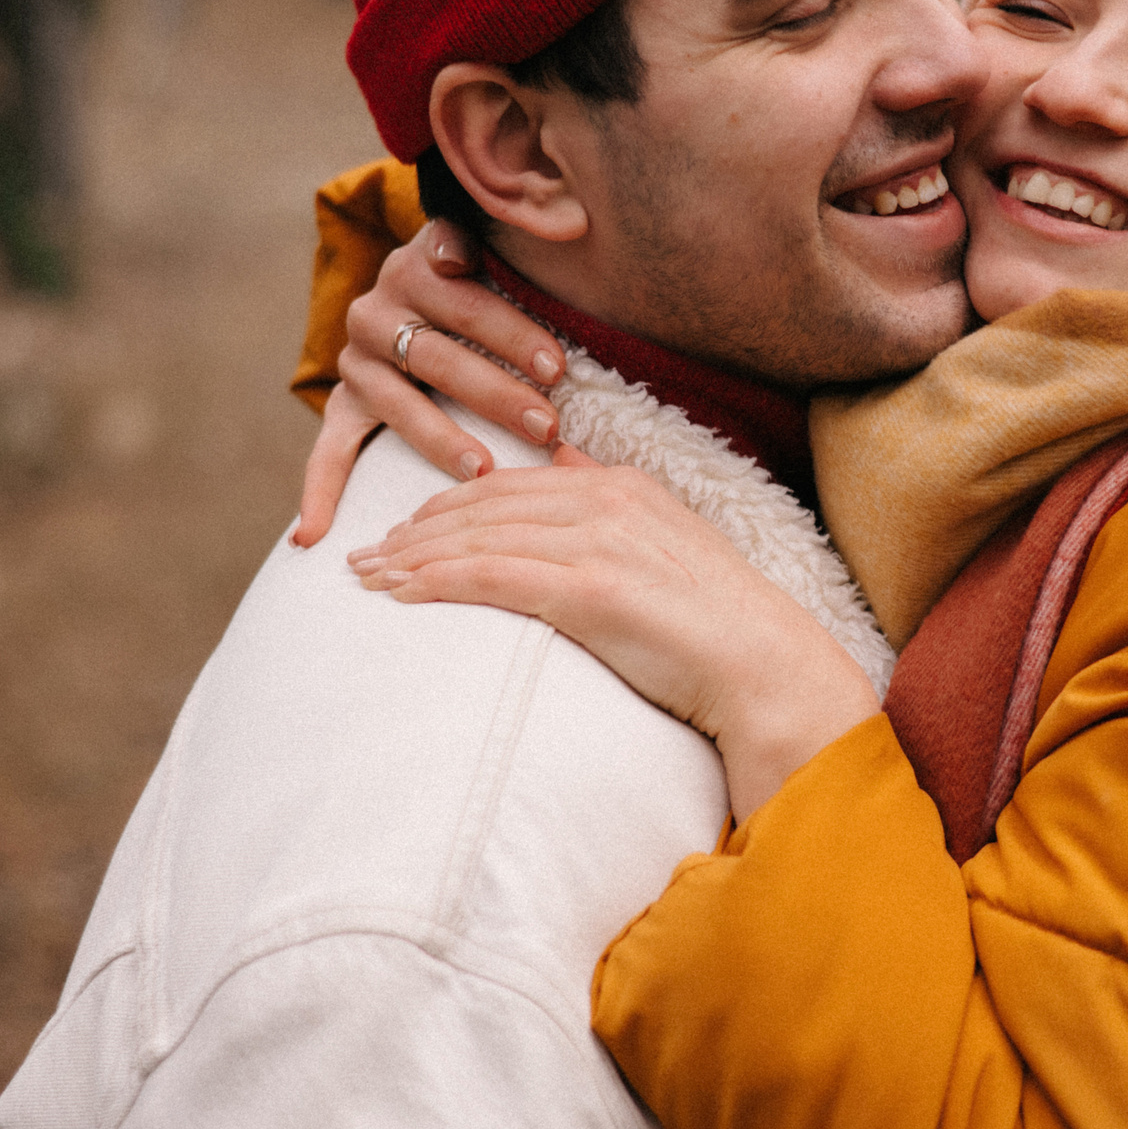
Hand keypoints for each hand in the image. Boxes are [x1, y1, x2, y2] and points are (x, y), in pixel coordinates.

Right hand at [292, 219, 567, 545]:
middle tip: (547, 424)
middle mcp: (377, 310)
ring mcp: (358, 360)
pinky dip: (319, 489)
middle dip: (496, 394)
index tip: (557, 366)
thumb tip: (568, 220)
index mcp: (417, 266)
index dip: (511, 333)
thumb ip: (521, 238)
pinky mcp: (343, 400)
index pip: (467, 302)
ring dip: (440, 439)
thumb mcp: (500, 248)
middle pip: (439, 356)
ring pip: (399, 403)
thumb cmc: (487, 277)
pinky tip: (313, 532)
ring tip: (484, 470)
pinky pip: (328, 448)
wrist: (422, 285)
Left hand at [347, 463, 879, 819]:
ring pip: (477, 536)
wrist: (763, 668)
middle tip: (364, 554)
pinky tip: (399, 594)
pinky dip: (436, 581)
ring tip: (365, 577)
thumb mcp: (666, 544)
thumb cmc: (717, 625)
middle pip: (483, 505)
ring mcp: (597, 541)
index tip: (406, 529)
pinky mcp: (588, 589)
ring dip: (411, 557)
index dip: (450, 504)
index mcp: (622, 486)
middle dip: (415, 529)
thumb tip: (565, 460)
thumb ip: (611, 501)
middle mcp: (605, 500)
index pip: (512, 484)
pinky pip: (490, 575)